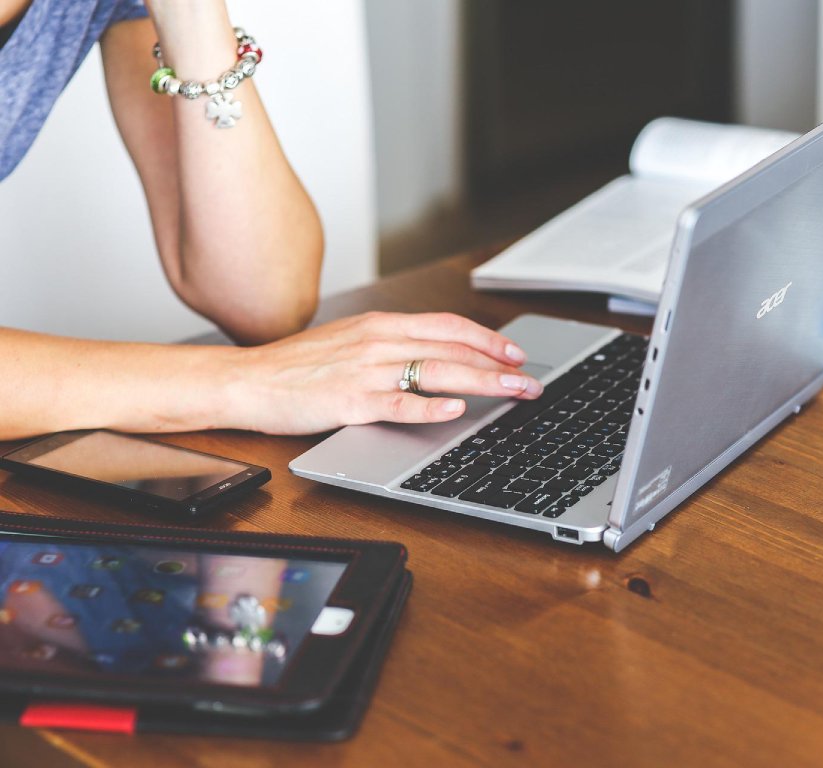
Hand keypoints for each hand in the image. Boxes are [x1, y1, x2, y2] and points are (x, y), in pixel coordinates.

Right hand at [224, 312, 542, 433]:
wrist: (247, 380)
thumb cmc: (297, 366)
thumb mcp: (350, 342)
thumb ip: (391, 346)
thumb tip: (434, 357)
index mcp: (381, 325)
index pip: (448, 326)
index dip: (487, 339)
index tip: (515, 354)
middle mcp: (379, 341)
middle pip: (453, 349)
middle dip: (499, 366)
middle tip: (530, 381)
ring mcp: (366, 370)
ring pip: (437, 371)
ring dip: (482, 383)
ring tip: (513, 393)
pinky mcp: (350, 401)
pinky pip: (398, 402)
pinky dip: (430, 406)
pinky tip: (455, 410)